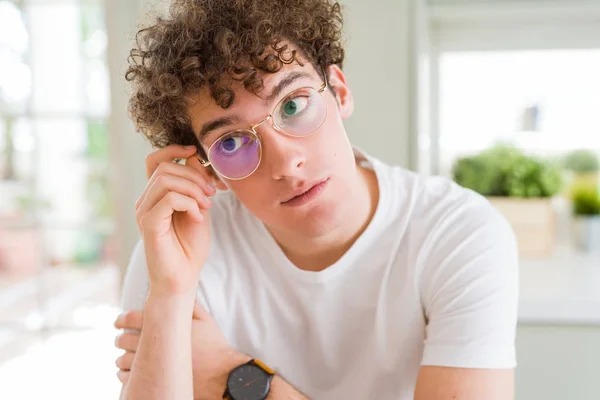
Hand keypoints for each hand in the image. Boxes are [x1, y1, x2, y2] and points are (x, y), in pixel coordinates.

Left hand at [114, 301, 250, 399]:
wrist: (222, 373)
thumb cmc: (215, 346)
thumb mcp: (205, 320)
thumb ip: (189, 305)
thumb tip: (177, 292)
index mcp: (166, 328)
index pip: (133, 319)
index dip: (122, 319)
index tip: (118, 321)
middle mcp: (157, 346)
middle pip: (125, 340)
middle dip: (119, 338)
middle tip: (119, 338)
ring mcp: (155, 367)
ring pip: (125, 361)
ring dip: (120, 358)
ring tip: (121, 357)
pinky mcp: (157, 383)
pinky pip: (129, 380)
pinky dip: (123, 375)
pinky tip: (125, 372)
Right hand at [136, 144, 216, 294]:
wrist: (184, 277)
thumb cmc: (190, 247)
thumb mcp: (198, 208)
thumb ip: (194, 185)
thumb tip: (193, 157)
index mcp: (156, 196)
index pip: (154, 161)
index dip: (173, 150)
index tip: (195, 152)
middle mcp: (145, 201)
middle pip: (164, 168)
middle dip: (194, 176)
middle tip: (211, 194)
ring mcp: (144, 212)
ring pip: (165, 180)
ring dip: (193, 189)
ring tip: (206, 207)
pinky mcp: (148, 224)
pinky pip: (169, 199)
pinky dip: (189, 204)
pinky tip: (198, 218)